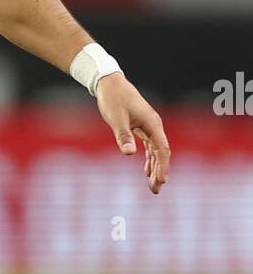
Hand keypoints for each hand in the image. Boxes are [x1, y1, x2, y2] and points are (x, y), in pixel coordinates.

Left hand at [95, 74, 170, 194]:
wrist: (109, 83)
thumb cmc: (113, 99)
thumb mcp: (116, 119)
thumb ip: (123, 136)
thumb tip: (129, 153)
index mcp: (152, 123)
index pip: (162, 148)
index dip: (163, 165)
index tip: (162, 180)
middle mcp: (154, 125)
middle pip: (161, 152)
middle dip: (160, 171)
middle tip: (156, 190)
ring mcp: (148, 126)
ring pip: (156, 151)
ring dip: (155, 168)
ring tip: (153, 186)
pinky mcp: (141, 126)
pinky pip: (149, 146)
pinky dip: (149, 158)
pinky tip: (147, 171)